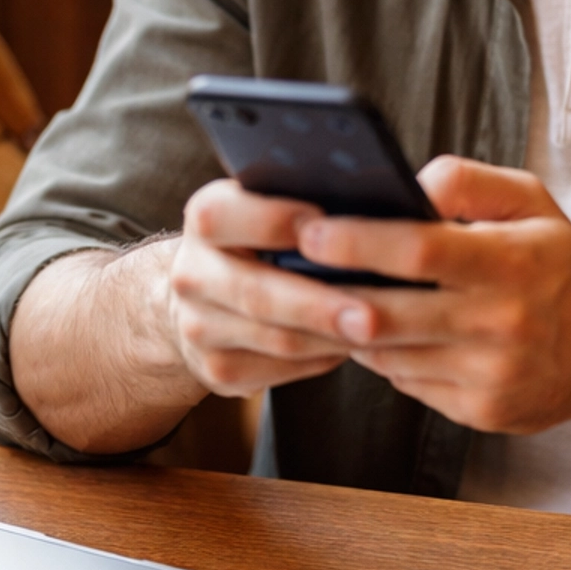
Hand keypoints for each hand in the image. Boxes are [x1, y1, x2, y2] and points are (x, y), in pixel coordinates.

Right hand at [166, 177, 357, 396]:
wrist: (201, 294)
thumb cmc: (256, 239)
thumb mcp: (263, 204)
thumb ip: (299, 198)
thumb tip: (364, 204)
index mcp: (206, 219)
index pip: (226, 217)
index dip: (276, 220)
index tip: (328, 224)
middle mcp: (192, 274)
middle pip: (258, 295)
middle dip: (320, 307)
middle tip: (373, 316)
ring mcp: (199, 327)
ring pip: (277, 340)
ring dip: (332, 339)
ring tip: (378, 334)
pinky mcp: (217, 370)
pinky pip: (281, 370)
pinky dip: (322, 359)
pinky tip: (350, 346)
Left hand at [169, 158, 570, 430]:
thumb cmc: (560, 266)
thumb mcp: (534, 203)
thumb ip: (469, 182)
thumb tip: (405, 185)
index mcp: (514, 264)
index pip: (420, 251)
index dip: (357, 241)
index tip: (309, 229)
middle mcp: (502, 325)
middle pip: (390, 311)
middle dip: (329, 290)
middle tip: (287, 266)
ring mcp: (489, 376)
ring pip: (388, 353)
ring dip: (345, 326)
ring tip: (315, 295)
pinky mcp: (479, 412)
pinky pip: (406, 382)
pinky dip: (380, 356)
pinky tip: (369, 331)